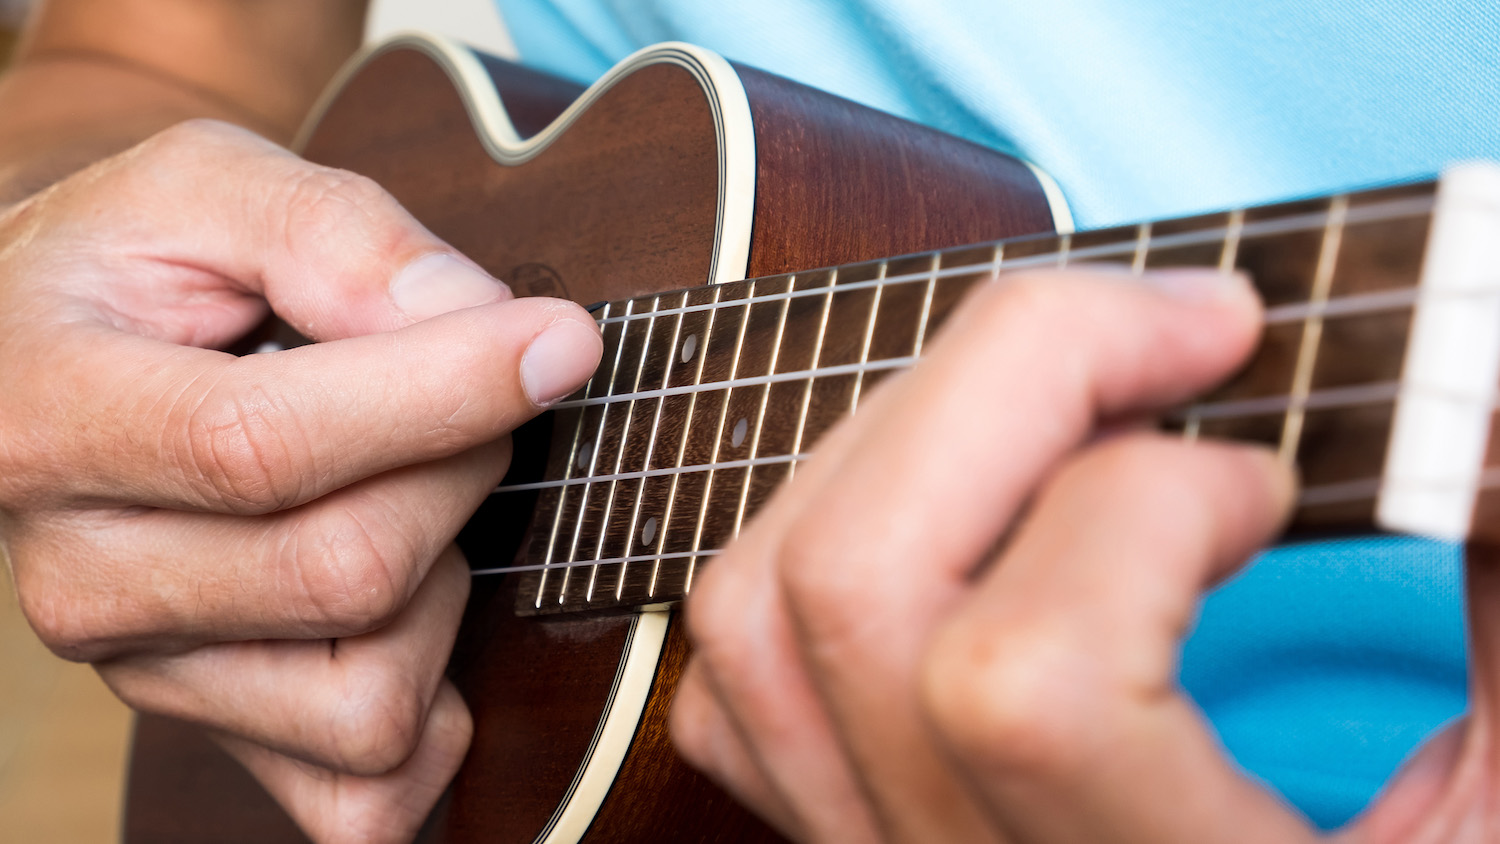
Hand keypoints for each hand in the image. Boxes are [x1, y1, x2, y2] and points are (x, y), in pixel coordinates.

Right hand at [0, 120, 601, 842]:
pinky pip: (365, 794)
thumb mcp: (207, 186)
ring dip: (446, 589)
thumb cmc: (131, 268)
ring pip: (372, 696)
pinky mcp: (216, 734)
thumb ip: (336, 234)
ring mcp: (149, 673)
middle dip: (461, 469)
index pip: (266, 447)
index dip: (442, 396)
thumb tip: (474, 317)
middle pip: (346, 573)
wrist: (40, 368)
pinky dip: (434, 722)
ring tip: (406, 499)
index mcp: (57, 421)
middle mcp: (84, 575)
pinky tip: (426, 621)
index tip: (561, 342)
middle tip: (471, 401)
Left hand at [671, 267, 1325, 841]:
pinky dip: (831, 522)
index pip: (1025, 685)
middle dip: (1009, 374)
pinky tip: (977, 500)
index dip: (1155, 506)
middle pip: (855, 589)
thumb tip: (1470, 405)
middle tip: (1182, 326)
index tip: (1276, 477)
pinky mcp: (840, 840)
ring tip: (1073, 396)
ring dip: (911, 428)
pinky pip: (742, 669)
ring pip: (765, 609)